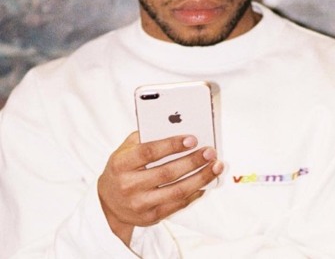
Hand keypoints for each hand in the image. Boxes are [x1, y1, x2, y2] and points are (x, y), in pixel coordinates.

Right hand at [98, 132, 222, 244]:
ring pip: (176, 191)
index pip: (148, 152)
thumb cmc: (123, 167)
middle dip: (192, 161)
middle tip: (210, 151)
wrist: (108, 203)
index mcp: (121, 164)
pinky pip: (178, 205)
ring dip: (200, 178)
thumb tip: (176, 126)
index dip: (171, 145)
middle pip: (167, 173)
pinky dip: (195, 192)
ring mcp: (140, 204)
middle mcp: (129, 185)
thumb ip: (146, 136)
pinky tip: (206, 182)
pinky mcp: (151, 217)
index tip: (192, 138)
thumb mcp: (126, 149)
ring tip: (216, 166)